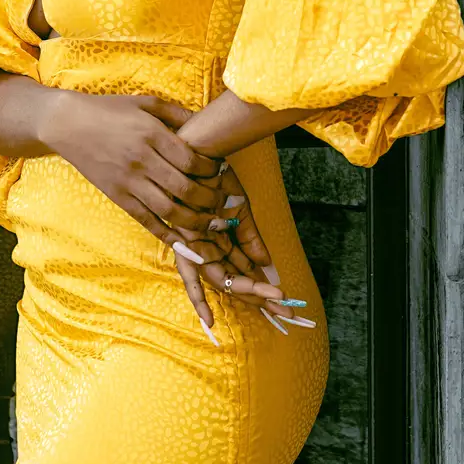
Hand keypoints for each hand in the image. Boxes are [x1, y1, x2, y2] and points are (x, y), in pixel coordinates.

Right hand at [38, 91, 224, 246]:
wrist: (66, 124)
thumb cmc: (108, 109)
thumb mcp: (144, 102)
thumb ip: (175, 113)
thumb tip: (203, 121)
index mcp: (151, 134)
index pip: (191, 160)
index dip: (211, 170)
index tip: (221, 172)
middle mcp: (141, 160)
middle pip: (184, 188)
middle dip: (209, 199)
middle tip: (223, 203)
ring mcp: (128, 181)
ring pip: (169, 210)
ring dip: (194, 221)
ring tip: (211, 225)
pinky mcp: (117, 196)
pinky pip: (146, 219)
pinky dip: (166, 233)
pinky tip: (182, 241)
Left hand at [171, 163, 310, 338]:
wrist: (201, 148)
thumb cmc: (217, 177)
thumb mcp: (240, 208)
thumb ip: (249, 236)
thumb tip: (265, 263)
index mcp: (216, 241)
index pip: (235, 273)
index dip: (255, 290)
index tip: (279, 304)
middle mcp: (203, 246)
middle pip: (227, 280)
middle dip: (255, 296)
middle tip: (281, 307)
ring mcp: (192, 242)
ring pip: (217, 278)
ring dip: (245, 289)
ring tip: (272, 297)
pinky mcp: (183, 234)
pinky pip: (191, 271)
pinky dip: (201, 294)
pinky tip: (213, 315)